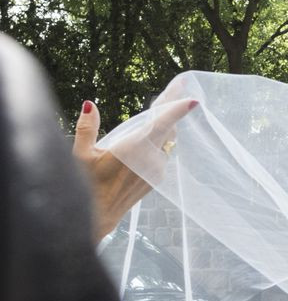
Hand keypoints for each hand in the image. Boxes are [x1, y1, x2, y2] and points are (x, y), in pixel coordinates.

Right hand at [73, 97, 197, 243]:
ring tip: (164, 104)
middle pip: (168, 127)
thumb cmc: (88, 184)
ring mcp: (157, 168)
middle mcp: (151, 158)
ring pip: (168, 139)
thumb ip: (87, 128)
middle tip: (178, 86)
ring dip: (166, 123)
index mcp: (135, 149)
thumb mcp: (81, 154)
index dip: (178, 110)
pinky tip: (155, 130)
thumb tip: (90, 105)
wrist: (101, 214)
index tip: (193, 100)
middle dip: (172, 106)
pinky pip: (164, 151)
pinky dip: (162, 138)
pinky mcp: (157, 176)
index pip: (162, 124)